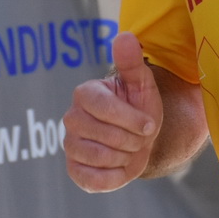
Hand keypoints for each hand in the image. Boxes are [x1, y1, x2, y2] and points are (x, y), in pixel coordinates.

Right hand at [64, 32, 161, 191]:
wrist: (141, 139)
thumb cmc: (139, 107)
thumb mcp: (142, 84)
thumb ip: (132, 62)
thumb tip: (125, 36)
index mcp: (85, 94)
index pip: (103, 107)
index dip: (130, 119)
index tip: (148, 124)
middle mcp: (71, 118)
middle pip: (104, 135)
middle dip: (132, 139)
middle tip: (139, 137)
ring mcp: (70, 145)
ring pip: (99, 157)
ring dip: (126, 156)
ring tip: (130, 149)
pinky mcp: (74, 170)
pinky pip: (94, 181)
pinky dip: (115, 177)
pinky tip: (121, 167)